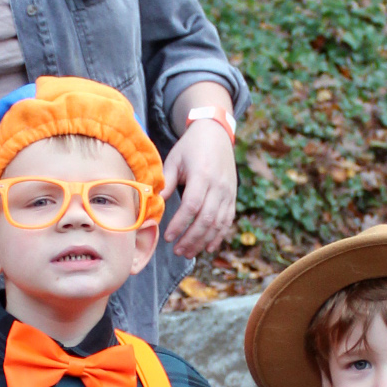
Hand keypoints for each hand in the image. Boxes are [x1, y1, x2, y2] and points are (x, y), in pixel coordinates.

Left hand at [162, 118, 237, 258]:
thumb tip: (153, 204)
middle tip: (177, 250)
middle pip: (206, 219)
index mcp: (202, 175)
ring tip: (188, 253)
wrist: (215, 134)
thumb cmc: (190, 147)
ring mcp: (228, 193)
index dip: (180, 224)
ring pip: (218, 224)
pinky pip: (228, 220)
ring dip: (203, 241)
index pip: (192, 206)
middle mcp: (218, 186)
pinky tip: (208, 247)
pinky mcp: (233, 197)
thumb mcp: (174, 160)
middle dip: (191, 239)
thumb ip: (165, 182)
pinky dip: (219, 236)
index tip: (168, 237)